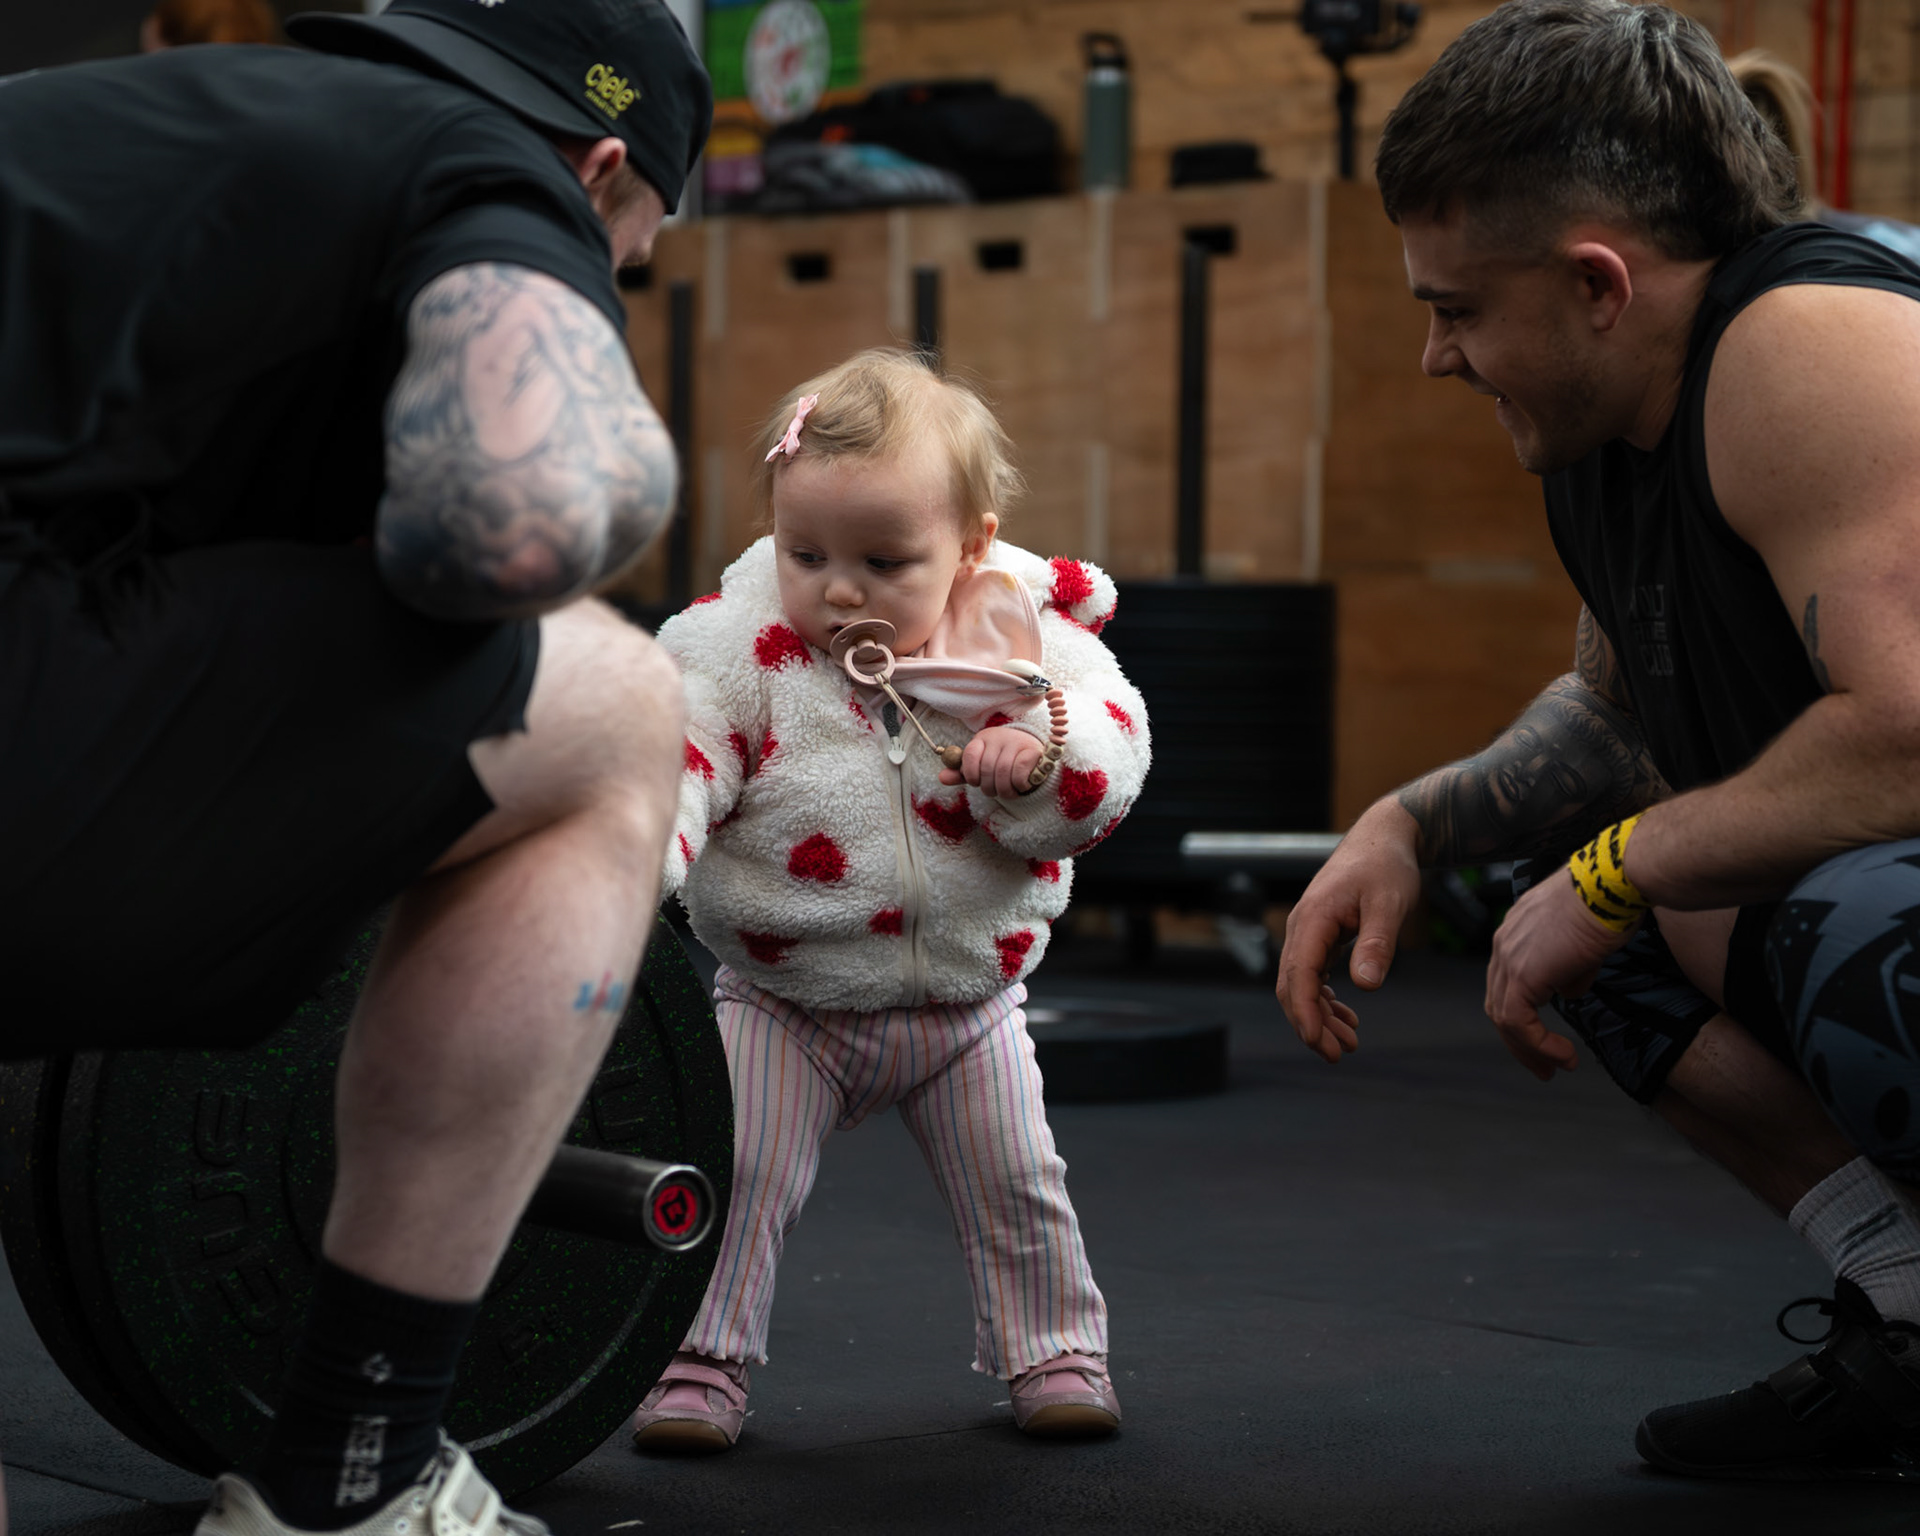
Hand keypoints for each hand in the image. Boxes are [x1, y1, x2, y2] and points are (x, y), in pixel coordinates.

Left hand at [941, 725, 1041, 797]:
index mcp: (982, 738)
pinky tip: (1021, 786)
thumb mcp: (981, 768)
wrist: (1034, 757)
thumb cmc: (1002, 763)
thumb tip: (941, 778)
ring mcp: (1016, 742)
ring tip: (1008, 793)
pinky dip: (1018, 785)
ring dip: (1004, 790)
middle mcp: (999, 737)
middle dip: (989, 787)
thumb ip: (962, 774)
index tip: (976, 783)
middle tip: (995, 792)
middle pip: (986, 768)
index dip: (970, 774)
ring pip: (1002, 772)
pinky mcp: (1032, 751)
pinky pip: (1019, 772)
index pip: (969, 755)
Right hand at [1275, 800, 1423, 1062]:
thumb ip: (1377, 943)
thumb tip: (1366, 986)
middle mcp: (1303, 927)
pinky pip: (1314, 975)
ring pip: (1301, 984)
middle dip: (1310, 1023)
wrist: (1384, 838)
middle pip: (1293, 986)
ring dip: (1319, 1016)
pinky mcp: (1321, 936)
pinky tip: (1347, 1016)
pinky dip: (1325, 1000)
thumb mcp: (1389, 903)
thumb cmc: (1386, 866)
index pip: (1298, 975)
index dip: (1304, 1012)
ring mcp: (1309, 932)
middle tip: (1337, 1055)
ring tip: (1347, 1044)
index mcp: (1313, 919)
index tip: (1318, 1043)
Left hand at [1483, 867, 1630, 1080]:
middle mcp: (1504, 943)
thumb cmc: (1608, 902)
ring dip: (1530, 1049)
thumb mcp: (1584, 941)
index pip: (1506, 983)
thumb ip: (1570, 968)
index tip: (1544, 1040)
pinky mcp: (1523, 974)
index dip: (1522, 1016)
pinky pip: (1519, 1022)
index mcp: (1514, 932)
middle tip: (1543, 1066)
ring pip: (1504, 1018)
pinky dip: (1539, 1045)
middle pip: (1498, 1003)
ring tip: (1556, 1067)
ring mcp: (1509, 958)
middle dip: (1520, 1041)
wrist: (1611, 883)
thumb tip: (1569, 991)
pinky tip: (1565, 1056)